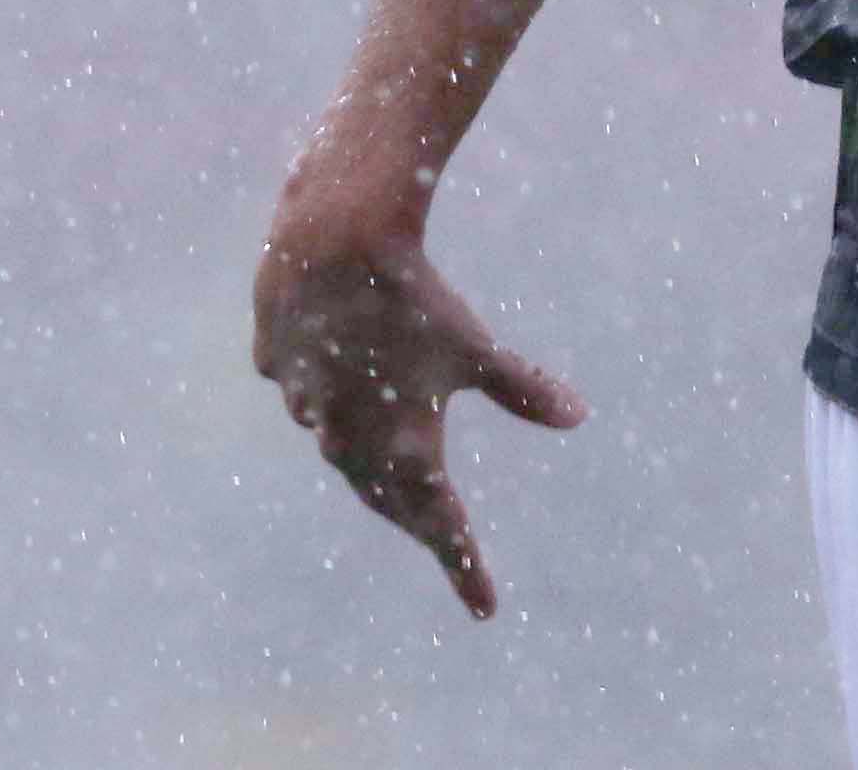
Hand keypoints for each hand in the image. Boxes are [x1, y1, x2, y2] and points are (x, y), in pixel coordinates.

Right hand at [252, 212, 584, 618]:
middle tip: (447, 548)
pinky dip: (326, 413)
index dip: (463, 567)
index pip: (441, 525)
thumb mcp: (476, 349)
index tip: (485, 608)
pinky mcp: (280, 368)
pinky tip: (328, 408)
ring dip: (370, 477)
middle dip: (421, 525)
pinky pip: (308, 401)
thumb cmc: (415, 302)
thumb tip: (577, 416)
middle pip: (388, 498)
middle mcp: (348, 441)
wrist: (329, 249)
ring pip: (341, 455)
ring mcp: (307, 406)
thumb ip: (522, 388)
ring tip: (396, 494)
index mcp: (402, 447)